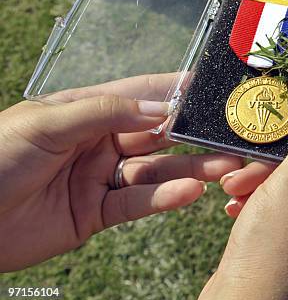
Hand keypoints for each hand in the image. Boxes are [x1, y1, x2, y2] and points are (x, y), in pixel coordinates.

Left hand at [0, 74, 241, 271]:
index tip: (209, 86)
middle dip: (191, 133)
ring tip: (222, 166)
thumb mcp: (49, 122)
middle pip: (155, 134)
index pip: (140, 95)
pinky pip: (137, 204)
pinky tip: (189, 193)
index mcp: (88, 110)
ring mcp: (101, 177)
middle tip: (227, 132)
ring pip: (155, 170)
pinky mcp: (97, 212)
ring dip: (190, 168)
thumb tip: (160, 108)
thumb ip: (105, 112)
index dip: (174, 91)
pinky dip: (165, 199)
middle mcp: (100, 141)